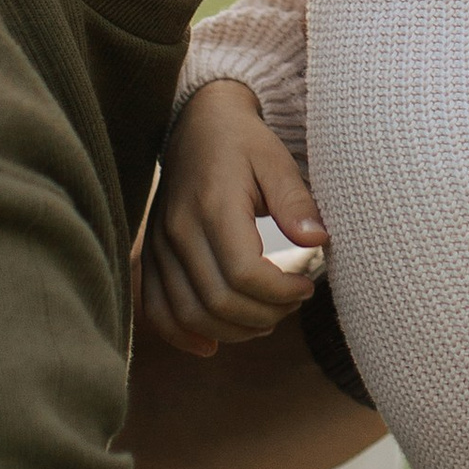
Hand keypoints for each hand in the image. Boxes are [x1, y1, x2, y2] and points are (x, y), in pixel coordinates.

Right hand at [142, 78, 327, 357]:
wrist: (197, 123)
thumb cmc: (244, 143)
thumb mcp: (277, 161)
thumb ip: (297, 202)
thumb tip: (319, 242)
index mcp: (213, 205)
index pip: (243, 274)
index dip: (280, 292)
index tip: (308, 286)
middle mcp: (178, 230)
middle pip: (217, 302)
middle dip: (264, 315)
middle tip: (293, 304)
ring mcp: (158, 245)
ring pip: (188, 314)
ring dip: (232, 331)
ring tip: (266, 319)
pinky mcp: (150, 254)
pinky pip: (155, 308)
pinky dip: (181, 334)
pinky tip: (211, 345)